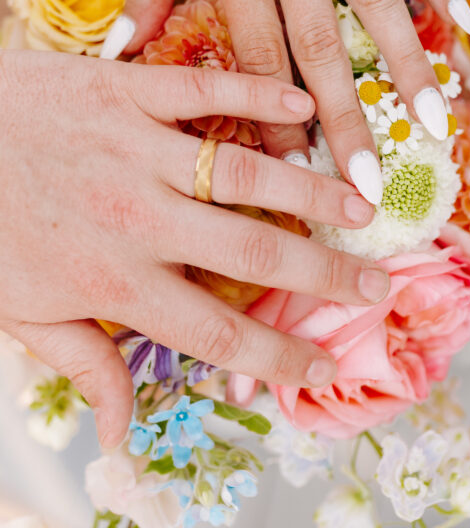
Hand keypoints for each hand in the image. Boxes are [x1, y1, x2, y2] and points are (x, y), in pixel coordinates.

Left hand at [0, 51, 385, 446]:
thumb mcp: (17, 314)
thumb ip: (80, 367)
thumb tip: (119, 437)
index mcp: (112, 282)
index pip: (214, 332)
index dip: (276, 356)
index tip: (324, 368)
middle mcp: (136, 219)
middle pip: (252, 251)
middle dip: (323, 274)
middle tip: (377, 285)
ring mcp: (132, 149)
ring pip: (243, 172)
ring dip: (310, 190)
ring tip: (362, 205)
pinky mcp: (122, 91)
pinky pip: (204, 91)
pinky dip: (258, 95)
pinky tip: (304, 108)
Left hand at [119, 0, 469, 204]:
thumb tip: (121, 54)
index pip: (260, 57)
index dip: (279, 121)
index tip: (298, 172)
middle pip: (322, 49)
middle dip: (347, 122)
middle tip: (370, 185)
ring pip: (379, 1)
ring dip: (407, 66)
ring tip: (436, 121)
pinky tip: (467, 23)